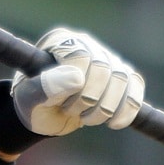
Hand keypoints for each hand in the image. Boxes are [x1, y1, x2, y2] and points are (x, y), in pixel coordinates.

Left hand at [12, 28, 144, 135]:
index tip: (62, 102)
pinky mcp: (122, 76)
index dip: (76, 84)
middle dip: (90, 99)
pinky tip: (114, 123)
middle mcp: (87, 44)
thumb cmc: (32, 105)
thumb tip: (77, 78)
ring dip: (107, 107)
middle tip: (72, 112)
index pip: (81, 55)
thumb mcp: (28, 99)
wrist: (46, 117)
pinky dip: (128, 109)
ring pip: (124, 78)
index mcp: (61, 41)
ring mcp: (107, 58)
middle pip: (105, 67)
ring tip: (88, 119)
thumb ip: (45, 87)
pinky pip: (136, 86)